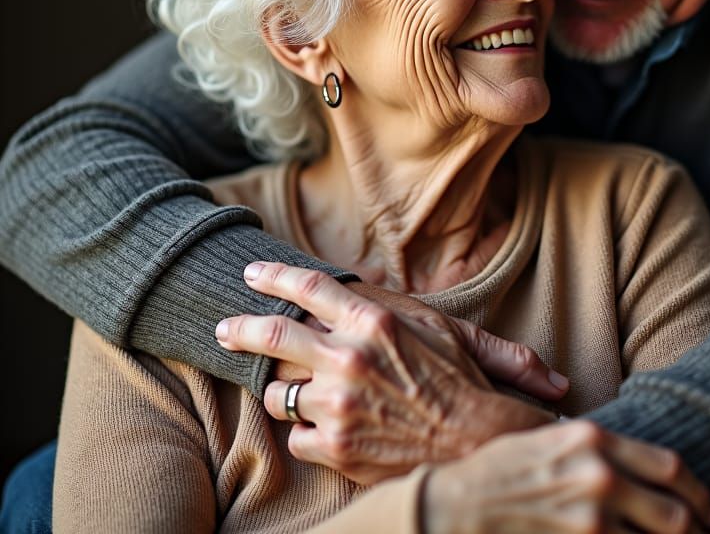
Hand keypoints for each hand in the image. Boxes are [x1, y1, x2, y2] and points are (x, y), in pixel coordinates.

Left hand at [215, 262, 564, 482]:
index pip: (309, 289)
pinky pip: (295, 437)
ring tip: (301, 395)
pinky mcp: (334, 447)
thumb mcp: (428, 325)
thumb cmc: (455, 377)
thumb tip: (348, 288)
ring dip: (284, 394)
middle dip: (240, 328)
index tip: (251, 273)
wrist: (473, 439)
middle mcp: (349, 358)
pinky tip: (329, 430)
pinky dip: (307, 433)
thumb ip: (382, 308)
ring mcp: (337, 405)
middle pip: (272, 336)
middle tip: (223, 328)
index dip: (274, 276)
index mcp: (373, 323)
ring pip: (278, 395)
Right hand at [424, 420, 709, 533]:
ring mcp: (593, 521)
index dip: (696, 490)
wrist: (457, 507)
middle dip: (697, 530)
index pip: (669, 466)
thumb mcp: (548, 437)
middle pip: (677, 513)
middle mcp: (601, 477)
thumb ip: (593, 446)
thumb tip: (631, 461)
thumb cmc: (500, 470)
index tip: (704, 505)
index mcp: (594, 440)